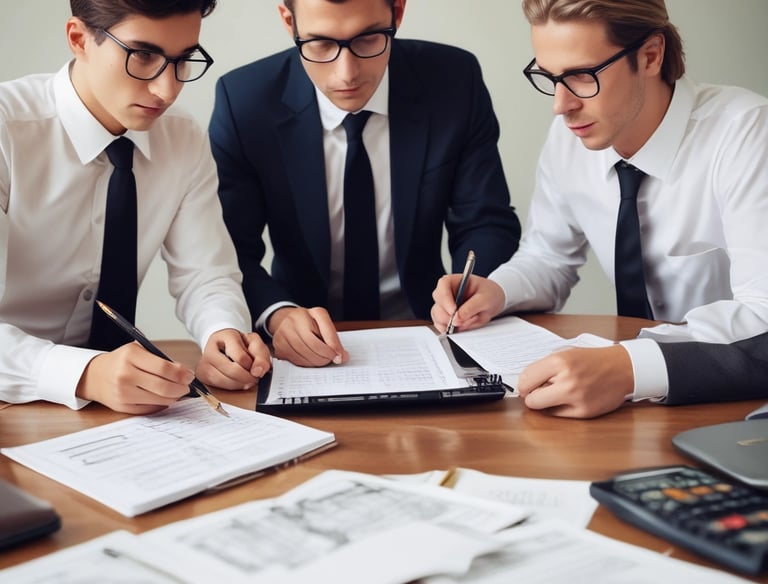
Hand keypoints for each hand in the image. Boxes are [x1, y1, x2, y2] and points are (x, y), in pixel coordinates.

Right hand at [76, 342, 193, 414]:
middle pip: (163, 386)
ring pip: (159, 400)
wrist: (95, 376)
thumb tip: (184, 374)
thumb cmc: (122, 361)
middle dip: (181, 388)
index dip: (181, 374)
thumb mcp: (138, 350)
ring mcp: (122, 393)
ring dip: (174, 397)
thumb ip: (160, 360)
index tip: (189, 375)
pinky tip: (165, 398)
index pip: (164, 368)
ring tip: (178, 392)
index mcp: (131, 356)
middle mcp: (125, 375)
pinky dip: (162, 404)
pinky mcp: (122, 407)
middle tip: (187, 386)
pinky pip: (150, 409)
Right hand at [196, 329, 271, 390]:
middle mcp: (211, 348)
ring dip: (241, 384)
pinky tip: (236, 381)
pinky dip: (232, 387)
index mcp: (225, 335)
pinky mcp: (201, 375)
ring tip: (246, 378)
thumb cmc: (240, 344)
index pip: (241, 357)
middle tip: (254, 377)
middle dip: (248, 377)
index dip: (253, 366)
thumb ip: (261, 354)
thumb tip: (258, 371)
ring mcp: (203, 362)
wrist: (224, 345)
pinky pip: (219, 387)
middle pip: (232, 371)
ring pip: (225, 381)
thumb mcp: (254, 343)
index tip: (257, 367)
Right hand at [269, 306, 347, 366]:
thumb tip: (342, 356)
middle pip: (313, 346)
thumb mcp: (324, 324)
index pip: (326, 332)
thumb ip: (333, 339)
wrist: (285, 319)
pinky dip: (305, 363)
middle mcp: (296, 320)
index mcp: (313, 313)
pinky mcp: (278, 345)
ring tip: (321, 360)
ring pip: (303, 355)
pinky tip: (309, 360)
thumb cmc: (308, 322)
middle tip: (330, 360)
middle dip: (325, 358)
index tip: (340, 357)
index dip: (334, 347)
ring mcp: (284, 332)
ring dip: (315, 362)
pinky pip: (294, 360)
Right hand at [430, 274, 505, 332]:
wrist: (493, 302)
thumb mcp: (486, 299)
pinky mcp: (445, 318)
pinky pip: (441, 326)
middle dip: (450, 316)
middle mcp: (447, 293)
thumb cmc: (489, 294)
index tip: (454, 311)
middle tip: (465, 320)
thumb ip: (471, 307)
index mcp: (455, 281)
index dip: (446, 299)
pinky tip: (463, 326)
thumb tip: (457, 318)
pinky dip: (451, 330)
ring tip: (470, 321)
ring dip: (452, 324)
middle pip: (438, 304)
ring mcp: (444, 306)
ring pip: (437, 317)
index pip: (443, 285)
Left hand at [517, 345, 633, 417]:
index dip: (524, 384)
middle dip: (532, 396)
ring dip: (545, 403)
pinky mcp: (585, 411)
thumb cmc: (592, 360)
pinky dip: (560, 408)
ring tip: (557, 393)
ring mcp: (576, 398)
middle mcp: (567, 380)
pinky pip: (559, 415)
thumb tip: (524, 384)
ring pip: (542, 409)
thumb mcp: (564, 353)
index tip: (528, 385)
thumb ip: (543, 367)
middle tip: (539, 392)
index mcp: (558, 362)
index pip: (524, 381)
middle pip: (531, 400)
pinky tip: (570, 399)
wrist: (622, 367)